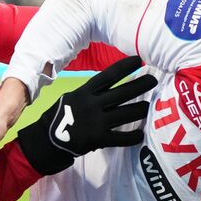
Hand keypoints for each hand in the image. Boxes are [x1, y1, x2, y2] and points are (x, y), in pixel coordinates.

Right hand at [15, 55, 156, 175]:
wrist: (46, 140)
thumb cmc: (59, 117)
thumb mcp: (71, 98)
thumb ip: (89, 93)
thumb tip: (107, 87)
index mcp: (85, 91)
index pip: (109, 75)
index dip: (125, 67)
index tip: (139, 60)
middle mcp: (93, 104)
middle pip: (123, 92)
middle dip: (141, 85)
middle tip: (153, 80)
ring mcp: (96, 122)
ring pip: (126, 113)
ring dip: (141, 109)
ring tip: (149, 106)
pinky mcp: (98, 139)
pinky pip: (121, 138)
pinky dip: (133, 137)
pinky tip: (141, 135)